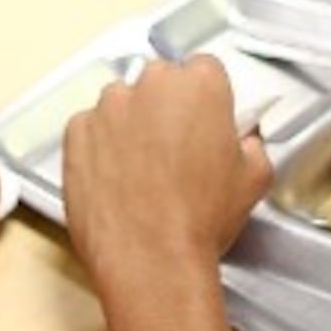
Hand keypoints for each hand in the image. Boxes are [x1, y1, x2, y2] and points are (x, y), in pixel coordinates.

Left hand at [64, 57, 270, 299]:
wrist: (152, 261)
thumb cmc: (201, 220)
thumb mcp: (254, 178)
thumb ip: (250, 144)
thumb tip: (242, 142)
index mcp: (199, 84)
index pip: (205, 70)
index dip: (206, 99)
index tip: (205, 121)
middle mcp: (150, 83)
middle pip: (161, 81)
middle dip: (167, 107)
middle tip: (176, 150)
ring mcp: (108, 106)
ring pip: (122, 103)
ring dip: (131, 124)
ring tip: (143, 170)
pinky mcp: (76, 132)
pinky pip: (90, 128)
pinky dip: (100, 145)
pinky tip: (115, 178)